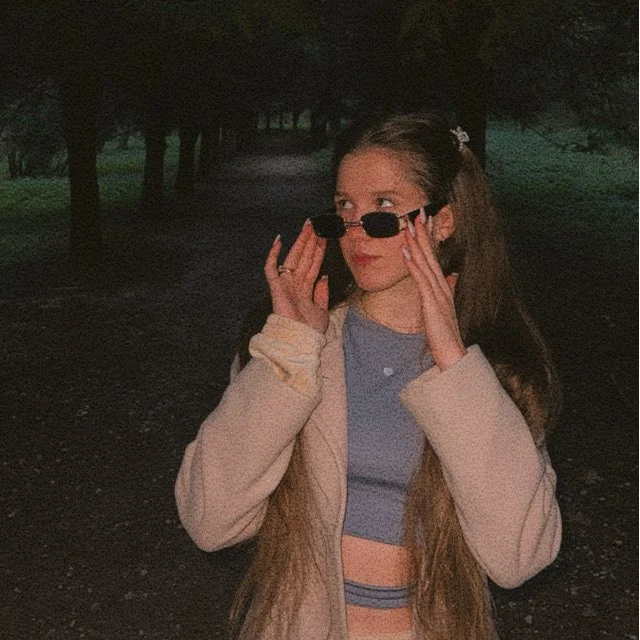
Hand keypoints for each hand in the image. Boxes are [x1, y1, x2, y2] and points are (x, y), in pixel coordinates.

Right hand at [265, 220, 328, 333]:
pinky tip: (278, 241)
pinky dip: (273, 255)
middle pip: (304, 257)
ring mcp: (285, 284)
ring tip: (307, 227)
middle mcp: (295, 283)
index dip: (319, 250)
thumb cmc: (309, 330)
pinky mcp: (276, 287)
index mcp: (305, 289)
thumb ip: (322, 293)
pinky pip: (271, 268)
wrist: (300, 341)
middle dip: (311, 241)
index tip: (325, 236)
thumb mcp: (322, 310)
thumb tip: (324, 276)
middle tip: (316, 224)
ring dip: (300, 242)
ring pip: (293, 258)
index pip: (313, 264)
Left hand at [402, 212, 465, 369]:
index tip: (424, 221)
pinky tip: (406, 252)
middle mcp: (442, 286)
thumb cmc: (445, 333)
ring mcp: (438, 293)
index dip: (429, 239)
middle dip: (424, 233)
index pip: (434, 258)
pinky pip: (420, 280)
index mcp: (443, 286)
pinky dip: (413, 265)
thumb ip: (449, 289)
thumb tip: (453, 276)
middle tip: (418, 213)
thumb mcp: (445, 307)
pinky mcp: (432, 303)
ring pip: (425, 263)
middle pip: (431, 255)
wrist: (452, 353)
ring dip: (417, 244)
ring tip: (409, 227)